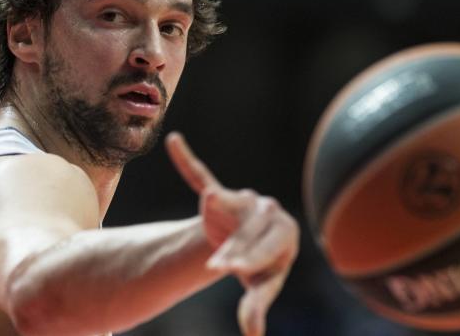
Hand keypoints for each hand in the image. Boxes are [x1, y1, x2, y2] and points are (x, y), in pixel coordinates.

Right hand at [165, 132, 299, 335]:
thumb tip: (254, 335)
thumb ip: (256, 306)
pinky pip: (200, 175)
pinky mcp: (218, 194)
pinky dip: (188, 162)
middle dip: (233, 248)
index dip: (251, 258)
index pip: (268, 247)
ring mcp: (241, 199)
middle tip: (216, 267)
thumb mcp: (262, 286)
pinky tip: (174, 142)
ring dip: (217, 205)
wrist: (253, 241)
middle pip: (247, 231)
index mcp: (285, 233)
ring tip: (209, 201)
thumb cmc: (265, 266)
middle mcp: (267, 210)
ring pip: (225, 203)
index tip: (232, 268)